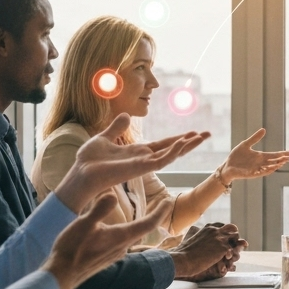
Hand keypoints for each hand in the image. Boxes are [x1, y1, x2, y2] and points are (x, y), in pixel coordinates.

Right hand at [44, 194, 174, 288]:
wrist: (62, 275)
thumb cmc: (72, 249)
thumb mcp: (84, 224)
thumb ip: (99, 209)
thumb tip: (112, 194)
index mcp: (121, 237)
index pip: (148, 223)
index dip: (161, 211)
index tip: (169, 201)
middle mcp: (122, 247)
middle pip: (144, 229)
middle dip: (155, 216)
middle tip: (163, 204)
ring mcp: (115, 254)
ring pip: (133, 236)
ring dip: (142, 224)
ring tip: (145, 215)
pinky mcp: (106, 258)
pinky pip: (123, 242)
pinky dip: (129, 232)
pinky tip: (120, 230)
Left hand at [52, 114, 208, 211]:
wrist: (81, 172)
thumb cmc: (89, 160)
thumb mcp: (104, 137)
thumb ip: (116, 128)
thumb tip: (127, 115)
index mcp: (137, 152)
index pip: (163, 144)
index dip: (178, 138)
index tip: (193, 132)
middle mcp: (144, 159)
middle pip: (172, 149)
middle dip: (190, 142)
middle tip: (207, 134)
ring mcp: (143, 165)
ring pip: (171, 155)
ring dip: (186, 146)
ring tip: (201, 137)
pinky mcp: (140, 169)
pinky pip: (160, 161)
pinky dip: (171, 152)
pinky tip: (181, 143)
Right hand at [169, 222, 243, 280]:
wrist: (182, 259)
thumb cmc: (183, 253)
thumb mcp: (191, 239)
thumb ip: (199, 237)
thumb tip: (197, 238)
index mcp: (208, 228)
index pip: (223, 225)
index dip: (225, 233)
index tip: (223, 241)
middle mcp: (216, 230)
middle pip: (233, 228)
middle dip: (233, 237)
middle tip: (229, 248)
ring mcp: (220, 238)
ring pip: (237, 238)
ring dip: (235, 246)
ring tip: (228, 256)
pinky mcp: (223, 248)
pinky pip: (234, 251)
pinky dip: (230, 258)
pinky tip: (223, 264)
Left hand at [220, 128, 288, 181]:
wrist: (227, 166)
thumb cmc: (236, 156)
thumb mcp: (245, 144)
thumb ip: (255, 138)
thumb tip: (264, 129)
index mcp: (260, 156)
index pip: (274, 155)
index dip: (283, 154)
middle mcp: (260, 163)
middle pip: (274, 161)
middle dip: (282, 160)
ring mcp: (257, 169)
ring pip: (269, 168)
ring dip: (276, 165)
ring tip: (283, 162)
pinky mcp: (251, 174)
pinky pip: (261, 173)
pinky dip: (267, 170)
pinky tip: (272, 168)